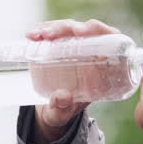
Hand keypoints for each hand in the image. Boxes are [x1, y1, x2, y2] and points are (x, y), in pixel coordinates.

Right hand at [26, 18, 120, 143]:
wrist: (52, 109)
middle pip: (87, 30)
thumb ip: (63, 109)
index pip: (111, 39)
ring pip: (69, 28)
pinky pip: (53, 32)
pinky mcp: (58, 44)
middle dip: (71, 28)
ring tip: (39, 35)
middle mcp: (90, 52)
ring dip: (55, 28)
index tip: (83, 33)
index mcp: (103, 66)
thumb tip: (62, 97)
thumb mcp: (63, 115)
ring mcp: (74, 46)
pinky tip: (31, 35)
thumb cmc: (64, 111)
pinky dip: (42, 30)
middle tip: (53, 35)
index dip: (101, 31)